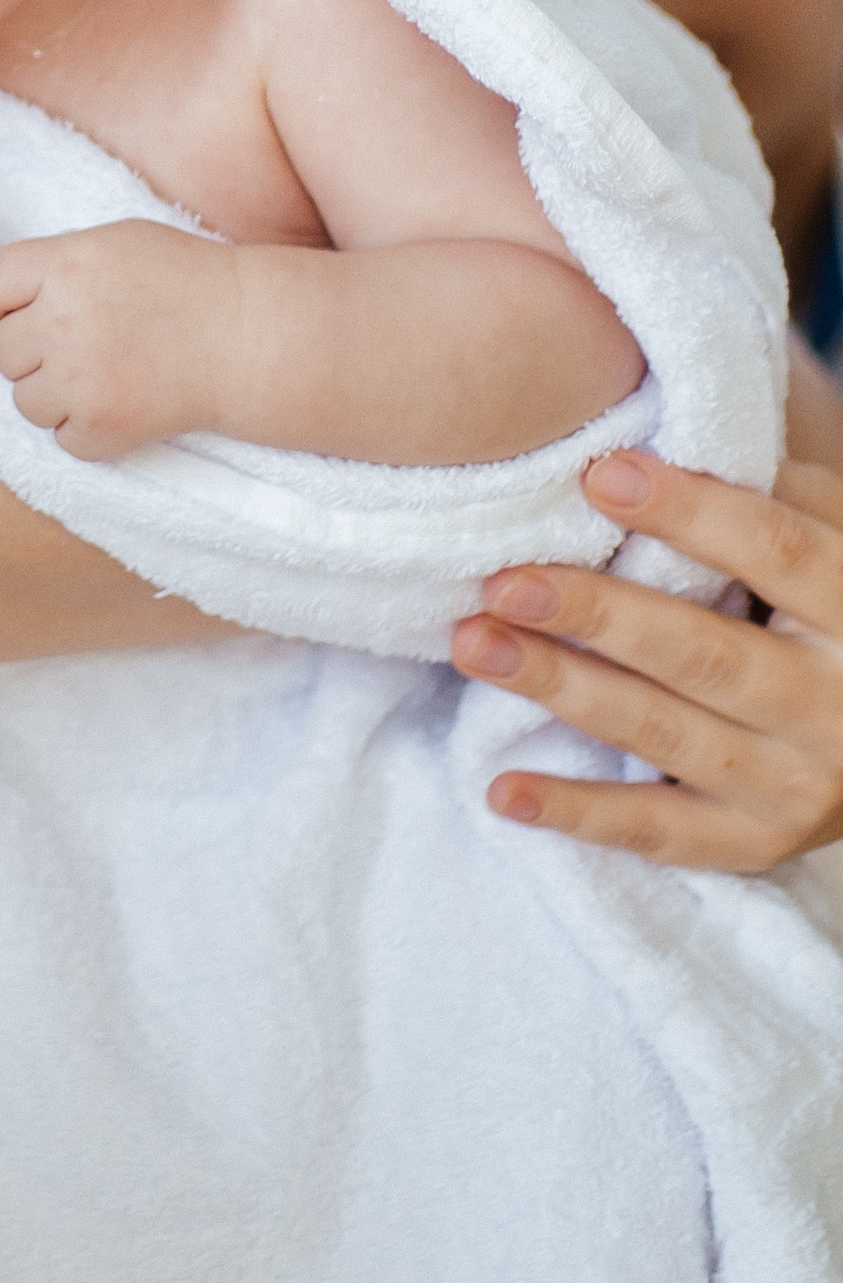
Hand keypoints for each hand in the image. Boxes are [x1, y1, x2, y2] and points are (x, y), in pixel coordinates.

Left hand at [0, 223, 228, 459]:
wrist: (248, 335)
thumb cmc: (183, 281)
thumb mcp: (113, 243)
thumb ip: (52, 266)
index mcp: (64, 264)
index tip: (0, 318)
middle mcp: (63, 319)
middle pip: (1, 351)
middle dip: (31, 353)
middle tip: (78, 346)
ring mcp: (81, 377)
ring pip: (24, 401)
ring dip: (53, 395)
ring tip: (102, 375)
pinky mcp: (103, 426)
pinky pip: (60, 438)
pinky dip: (84, 430)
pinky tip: (120, 403)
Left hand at [451, 447, 842, 871]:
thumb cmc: (830, 604)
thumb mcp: (829, 538)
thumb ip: (760, 491)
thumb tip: (643, 440)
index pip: (774, 550)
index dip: (688, 512)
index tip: (596, 476)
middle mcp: (836, 709)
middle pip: (706, 654)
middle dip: (597, 615)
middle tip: (503, 580)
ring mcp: (797, 787)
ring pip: (666, 734)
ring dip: (561, 688)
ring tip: (474, 644)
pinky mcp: (755, 842)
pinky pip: (660, 831)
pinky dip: (579, 814)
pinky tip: (503, 791)